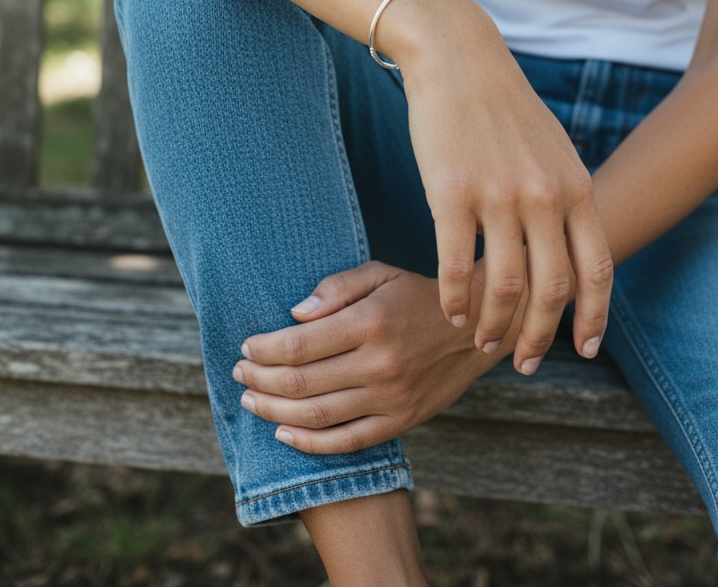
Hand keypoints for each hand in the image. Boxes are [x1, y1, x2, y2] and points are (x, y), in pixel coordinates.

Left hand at [232, 259, 510, 454]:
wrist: (478, 326)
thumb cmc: (419, 294)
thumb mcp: (380, 273)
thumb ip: (336, 289)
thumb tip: (294, 315)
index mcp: (370, 323)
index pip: (299, 345)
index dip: (263, 350)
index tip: (246, 347)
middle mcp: (379, 364)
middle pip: (301, 383)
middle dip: (260, 379)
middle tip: (239, 373)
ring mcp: (391, 398)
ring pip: (318, 416)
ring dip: (275, 411)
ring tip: (251, 400)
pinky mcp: (402, 421)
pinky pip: (348, 441)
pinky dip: (311, 443)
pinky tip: (284, 433)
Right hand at [392, 0, 612, 372]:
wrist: (458, 59)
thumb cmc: (503, 107)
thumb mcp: (553, 150)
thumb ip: (566, 198)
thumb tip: (573, 249)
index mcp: (576, 188)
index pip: (597, 270)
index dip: (592, 318)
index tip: (583, 350)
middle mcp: (544, 196)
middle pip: (552, 289)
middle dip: (540, 336)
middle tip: (523, 362)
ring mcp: (498, 196)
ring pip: (504, 285)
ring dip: (494, 324)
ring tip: (481, 340)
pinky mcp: (451, 193)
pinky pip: (456, 264)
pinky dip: (453, 298)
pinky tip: (449, 312)